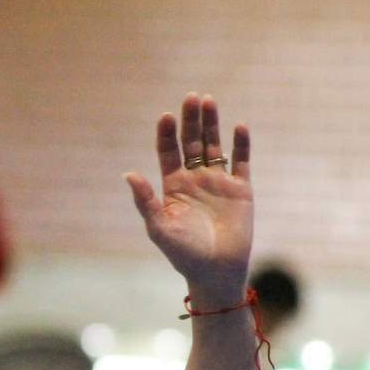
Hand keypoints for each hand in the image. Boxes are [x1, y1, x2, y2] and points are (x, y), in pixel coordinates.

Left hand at [125, 93, 252, 303]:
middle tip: (190, 97)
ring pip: (215, 145)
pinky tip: (238, 126)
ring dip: (212, 124)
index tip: (165, 117)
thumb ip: (145, 200)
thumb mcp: (158, 227)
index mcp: (173, 186)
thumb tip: (128, 174)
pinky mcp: (240, 189)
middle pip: (192, 142)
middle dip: (190, 120)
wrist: (215, 272)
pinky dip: (241, 144)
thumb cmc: (183, 253)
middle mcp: (195, 180)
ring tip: (208, 101)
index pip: (168, 152)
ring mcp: (219, 182)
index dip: (166, 134)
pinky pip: (241, 161)